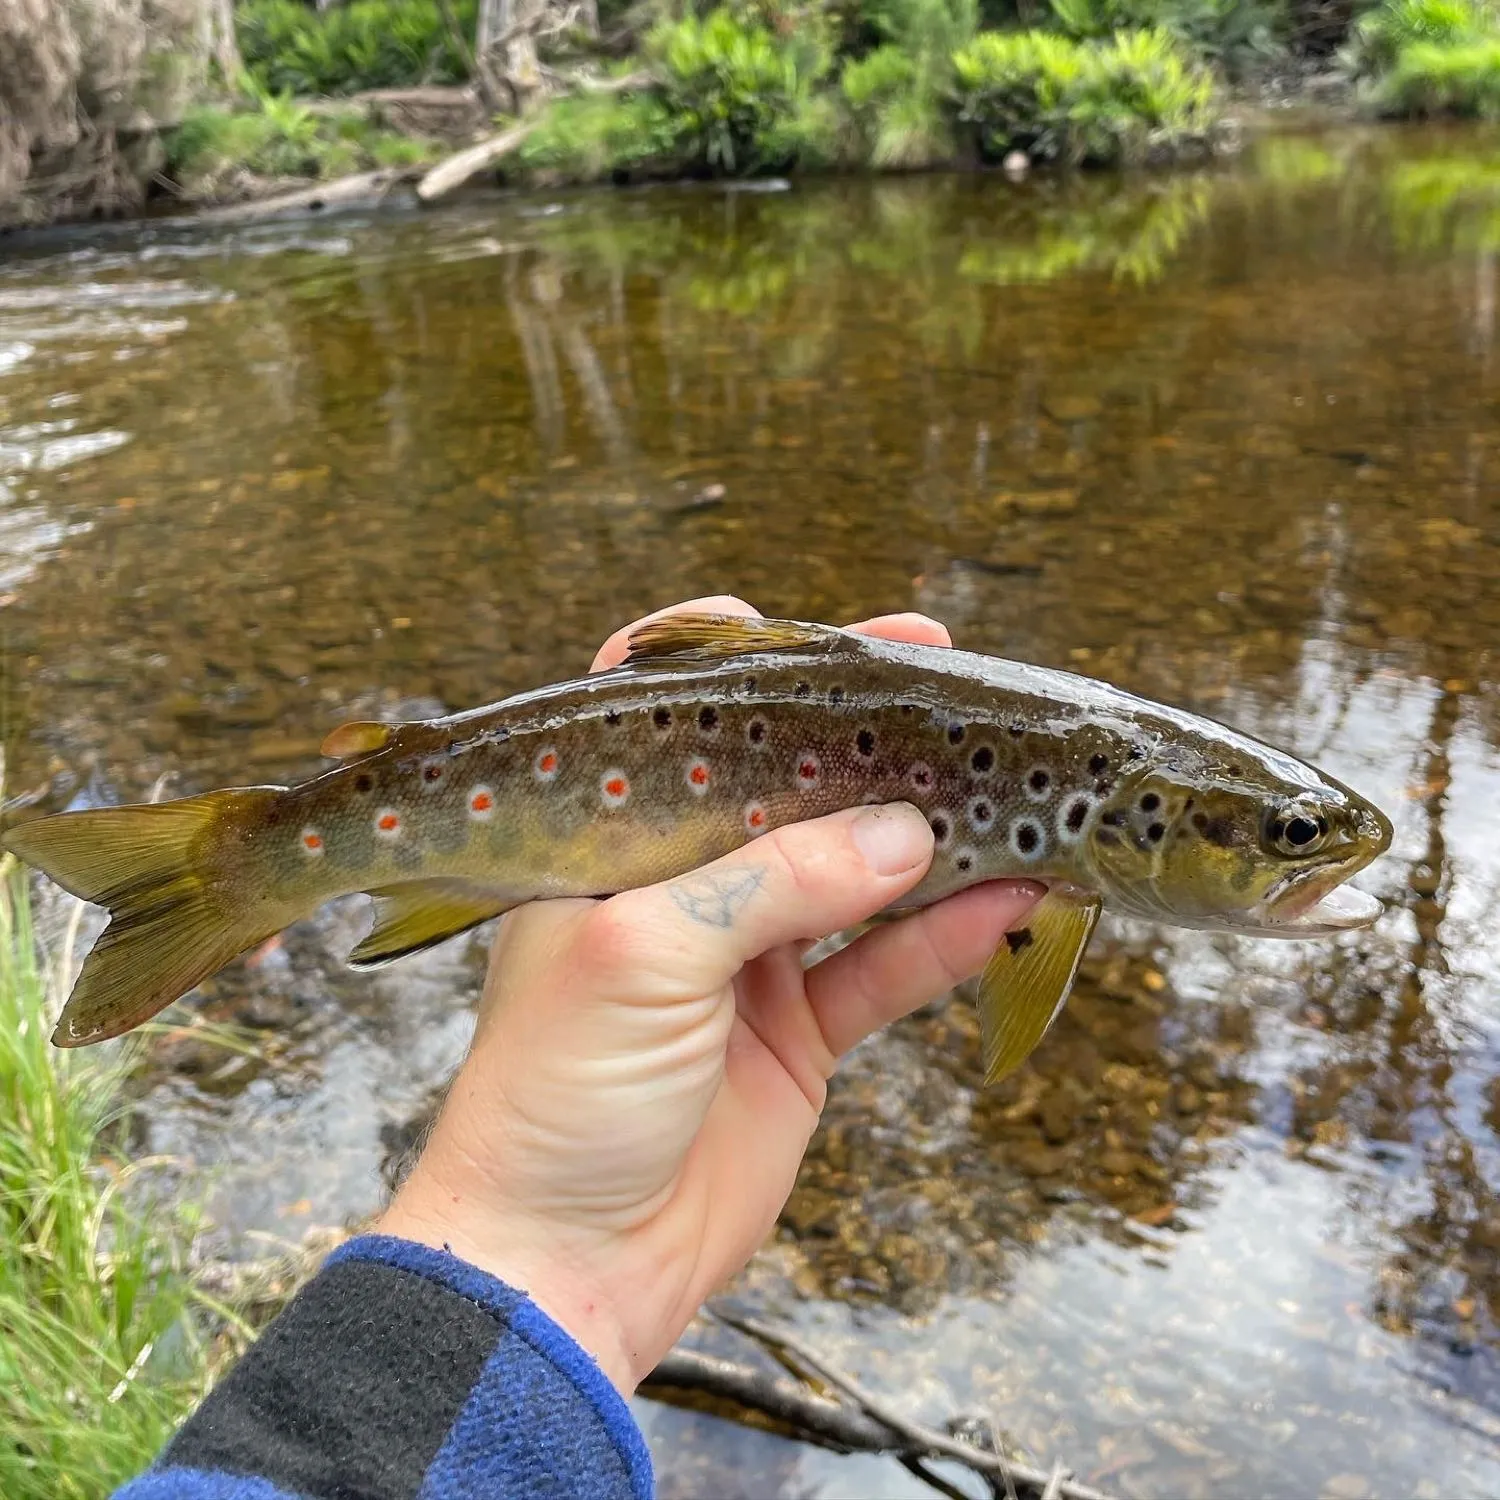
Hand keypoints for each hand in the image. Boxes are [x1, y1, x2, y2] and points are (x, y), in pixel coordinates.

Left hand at [377, 597, 1043, 1392]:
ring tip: (1009, 799)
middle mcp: (679, 886)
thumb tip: (901, 836)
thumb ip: (777, 884)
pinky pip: (884, 969)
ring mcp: (745, 959)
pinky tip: (1011, 902)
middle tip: (952, 699)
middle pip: (785, 789)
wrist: (562, 1262)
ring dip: (927, 844)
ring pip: (851, 876)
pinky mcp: (797, 1033)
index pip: (669, 719)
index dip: (741, 664)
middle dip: (865, 747)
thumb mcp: (648, 955)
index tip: (825, 642)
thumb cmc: (557, 1092)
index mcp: (609, 843)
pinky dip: (947, 938)